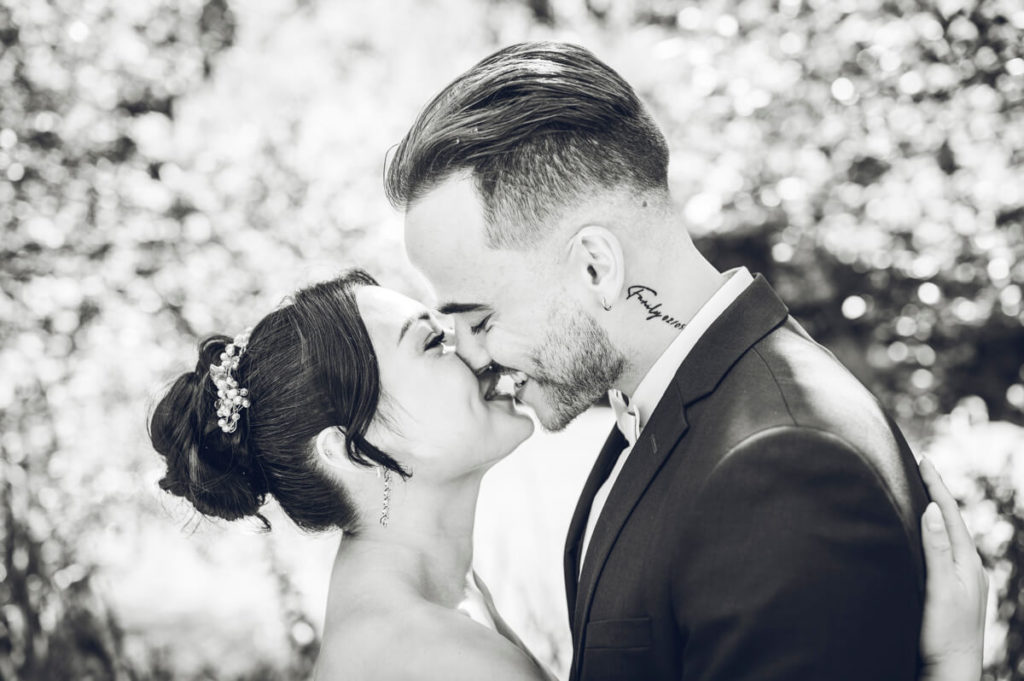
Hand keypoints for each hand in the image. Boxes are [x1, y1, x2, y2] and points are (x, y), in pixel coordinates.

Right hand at [918, 457, 987, 680]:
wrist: (950, 672)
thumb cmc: (943, 633)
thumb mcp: (938, 588)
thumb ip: (936, 548)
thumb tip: (932, 509)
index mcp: (967, 562)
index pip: (950, 513)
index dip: (936, 485)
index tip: (923, 459)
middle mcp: (969, 568)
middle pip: (953, 521)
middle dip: (937, 493)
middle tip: (922, 468)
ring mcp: (964, 581)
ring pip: (950, 536)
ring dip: (937, 513)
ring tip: (923, 494)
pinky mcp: (954, 593)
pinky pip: (946, 552)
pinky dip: (936, 535)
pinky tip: (927, 539)